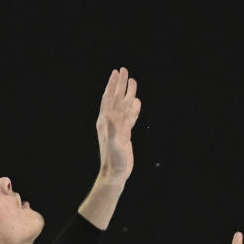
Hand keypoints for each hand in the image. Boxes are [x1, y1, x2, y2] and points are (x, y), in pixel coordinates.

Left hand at [95, 67, 140, 182]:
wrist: (115, 174)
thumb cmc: (113, 161)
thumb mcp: (113, 145)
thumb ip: (112, 130)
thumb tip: (110, 115)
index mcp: (106, 121)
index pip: (109, 98)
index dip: (112, 84)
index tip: (116, 72)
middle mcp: (111, 121)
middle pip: (116, 98)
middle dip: (120, 84)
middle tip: (124, 69)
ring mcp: (119, 126)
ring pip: (124, 105)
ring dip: (128, 92)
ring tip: (132, 80)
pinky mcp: (125, 133)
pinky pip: (130, 116)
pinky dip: (134, 107)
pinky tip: (136, 101)